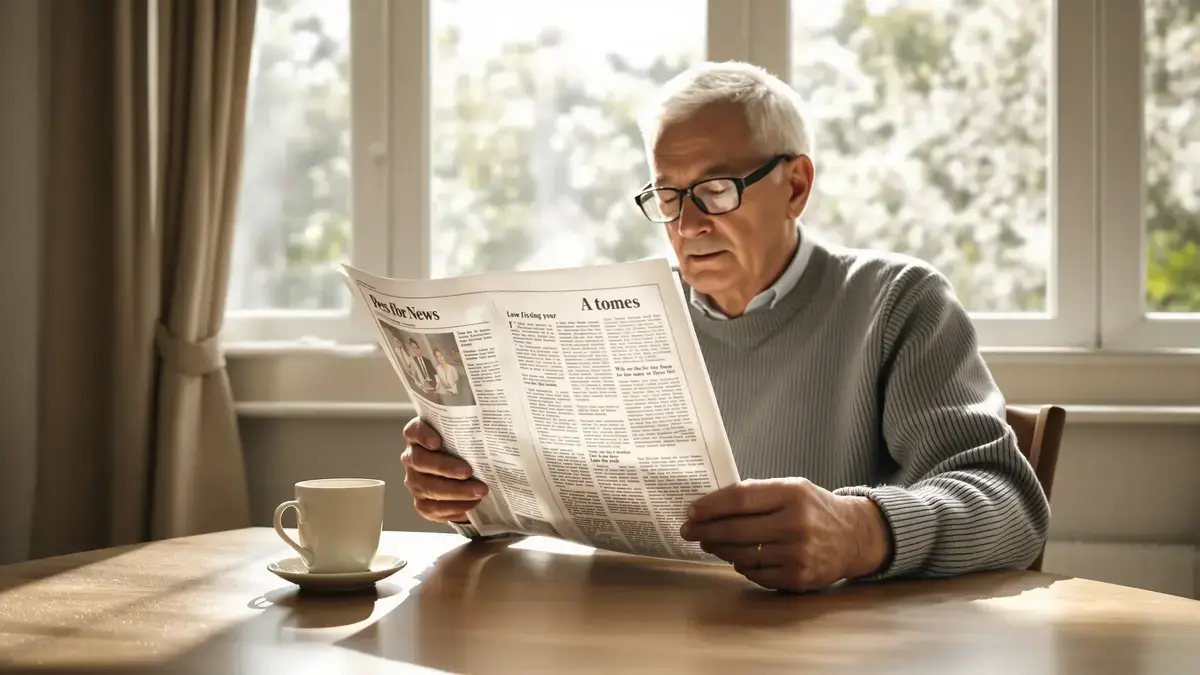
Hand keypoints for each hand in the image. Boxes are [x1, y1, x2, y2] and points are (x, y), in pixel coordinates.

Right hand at [401, 417, 488, 522]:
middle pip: (420, 461)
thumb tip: (497, 427)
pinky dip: (455, 507)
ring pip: (429, 487)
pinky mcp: (421, 503)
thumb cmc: (464, 449)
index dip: (423, 436)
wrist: (464, 475)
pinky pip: (434, 508)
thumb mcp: (466, 436)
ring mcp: (415, 481)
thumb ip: (472, 429)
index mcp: (419, 436)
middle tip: (468, 471)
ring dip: (456, 491)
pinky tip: (472, 504)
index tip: (438, 442)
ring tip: (480, 491)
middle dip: (445, 467)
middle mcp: (412, 458)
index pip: (414, 431)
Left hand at [679, 478, 891, 591]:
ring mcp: (797, 553)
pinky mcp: (797, 577)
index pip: (740, 498)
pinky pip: (755, 574)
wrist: (855, 537)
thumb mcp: (792, 488)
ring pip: (741, 554)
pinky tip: (738, 558)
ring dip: (719, 549)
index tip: (691, 510)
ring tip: (709, 542)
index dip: (710, 505)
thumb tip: (710, 504)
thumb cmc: (814, 509)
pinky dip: (742, 566)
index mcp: (792, 494)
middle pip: (735, 529)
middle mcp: (795, 524)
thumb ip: (756, 493)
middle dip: (705, 530)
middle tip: (688, 530)